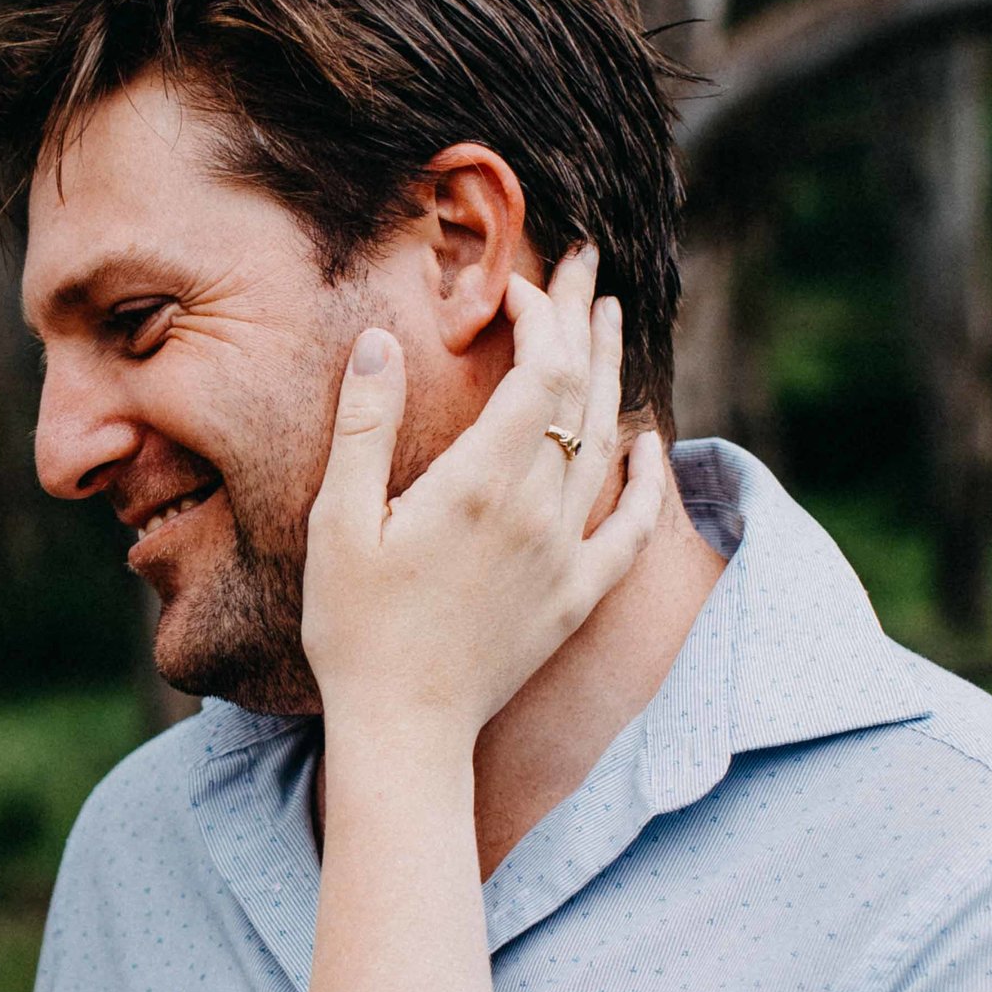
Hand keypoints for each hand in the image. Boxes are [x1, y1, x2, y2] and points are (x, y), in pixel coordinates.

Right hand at [302, 250, 663, 745]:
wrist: (404, 730)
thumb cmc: (355, 628)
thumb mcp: (338, 522)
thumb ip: (364, 426)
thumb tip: (383, 340)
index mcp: (480, 484)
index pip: (538, 371)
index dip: (537, 314)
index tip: (512, 284)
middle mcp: (538, 511)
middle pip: (580, 392)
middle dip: (581, 319)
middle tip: (584, 261)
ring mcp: (566, 554)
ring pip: (608, 445)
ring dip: (610, 375)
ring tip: (610, 319)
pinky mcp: (577, 595)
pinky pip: (633, 527)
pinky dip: (650, 479)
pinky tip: (653, 443)